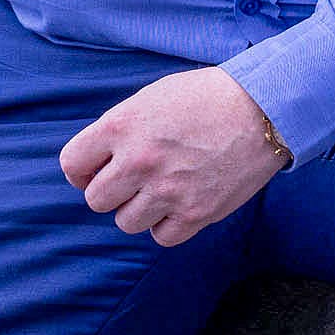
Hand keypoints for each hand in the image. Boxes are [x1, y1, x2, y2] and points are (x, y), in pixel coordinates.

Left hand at [58, 66, 289, 247]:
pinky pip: (161, 237)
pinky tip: (180, 204)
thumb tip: (96, 163)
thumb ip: (119, 130)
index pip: (72, 164)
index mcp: (121, 126)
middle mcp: (139, 160)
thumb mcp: (151, 98)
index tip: (96, 171)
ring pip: (126, 222)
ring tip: (161, 190)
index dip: (82, 171)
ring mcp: (167, 189)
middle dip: (112, 191)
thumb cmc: (205, 98)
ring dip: (139, 210)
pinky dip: (167, 225)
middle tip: (134, 180)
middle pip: (96, 200)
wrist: (262, 107)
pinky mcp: (196, 212)